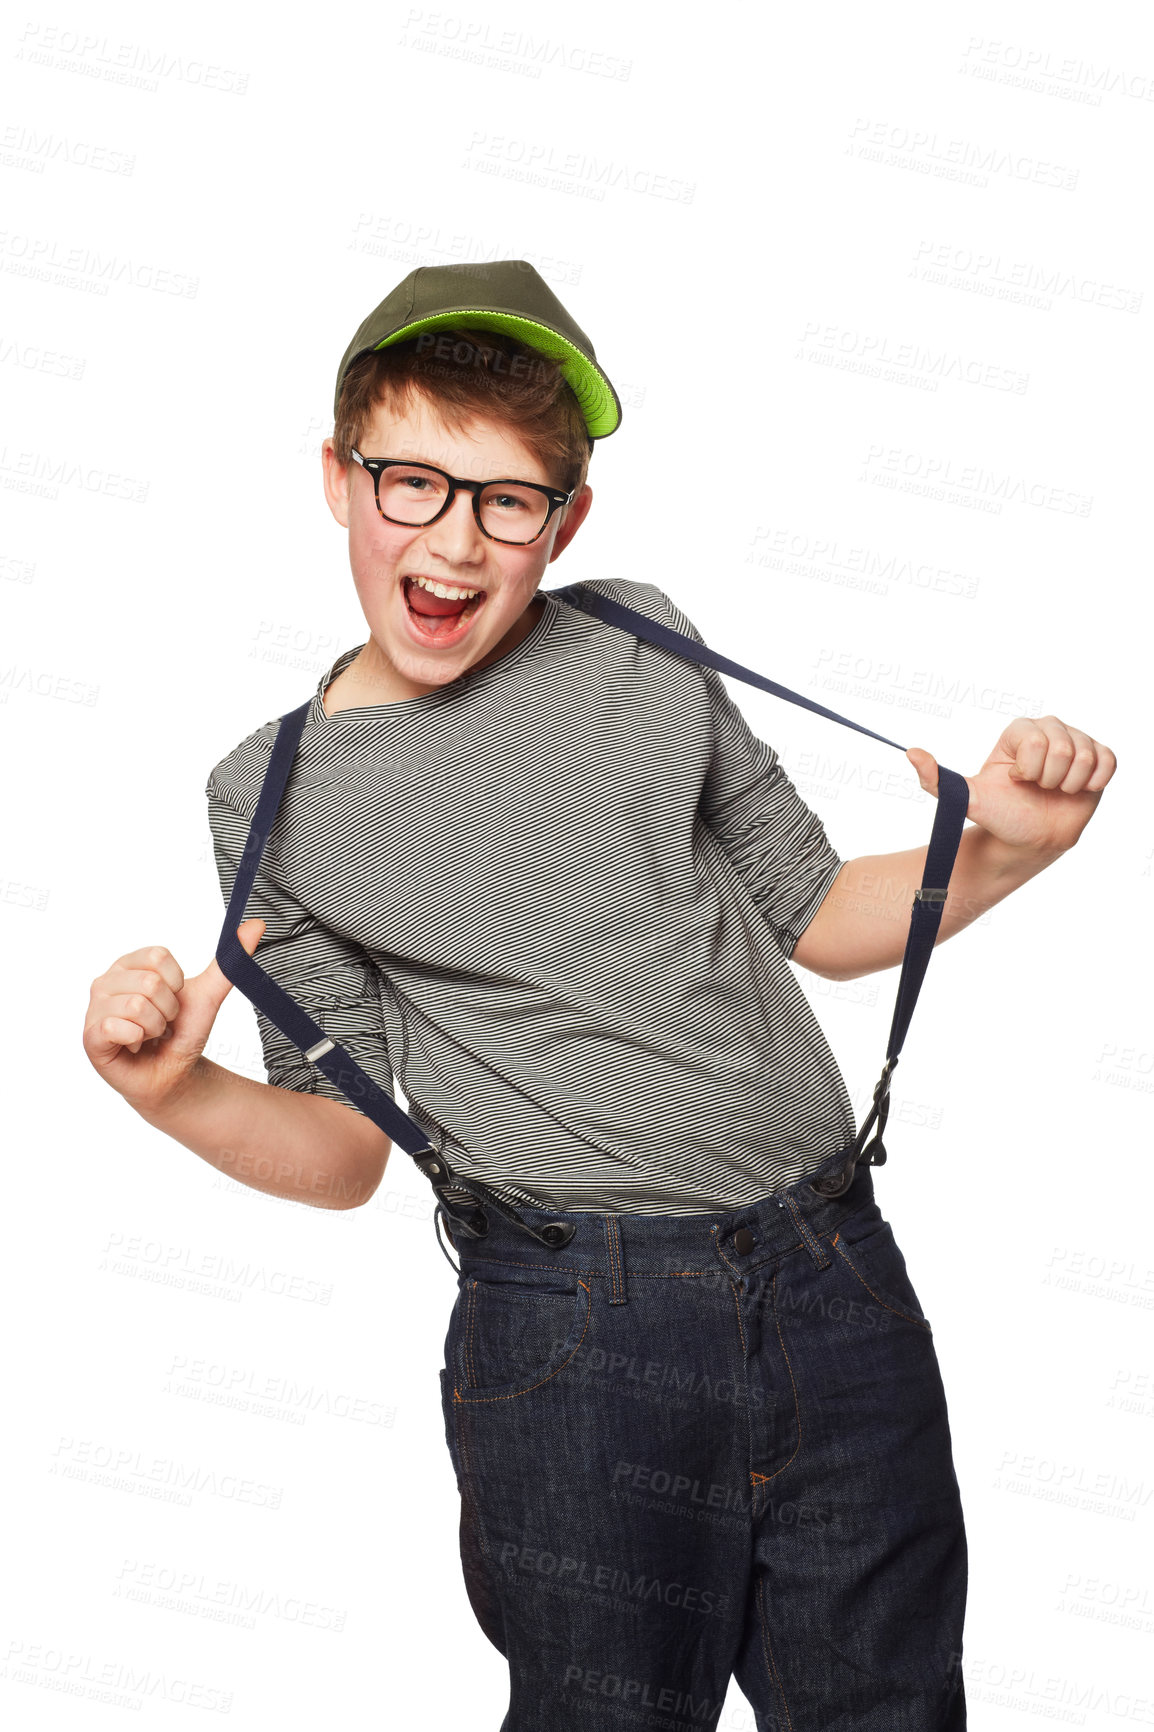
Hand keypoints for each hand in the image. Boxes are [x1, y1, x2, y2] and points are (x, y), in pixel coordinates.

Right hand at [83, 919, 265, 1113]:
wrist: (175, 1074)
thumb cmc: (183, 1032)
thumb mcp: (209, 995)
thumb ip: (228, 961)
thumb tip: (257, 924)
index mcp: (128, 964)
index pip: (158, 956)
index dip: (177, 983)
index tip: (174, 1000)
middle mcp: (106, 981)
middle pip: (149, 982)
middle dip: (168, 1009)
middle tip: (161, 1023)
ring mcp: (94, 1008)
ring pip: (138, 1006)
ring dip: (155, 1027)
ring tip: (148, 1035)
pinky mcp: (91, 1037)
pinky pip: (118, 1027)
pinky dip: (138, 1040)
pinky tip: (133, 1046)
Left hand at [905, 717, 1116, 853]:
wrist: (1029, 839)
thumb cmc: (1001, 815)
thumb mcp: (968, 799)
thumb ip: (937, 779)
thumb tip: (910, 753)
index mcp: (1019, 732)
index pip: (1036, 740)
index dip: (1030, 769)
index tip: (1018, 782)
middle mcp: (1049, 730)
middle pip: (1063, 745)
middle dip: (1049, 778)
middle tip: (1039, 789)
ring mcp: (1076, 743)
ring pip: (1086, 753)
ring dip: (1070, 783)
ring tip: (1056, 791)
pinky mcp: (1099, 759)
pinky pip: (1108, 761)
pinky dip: (1093, 781)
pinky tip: (1078, 790)